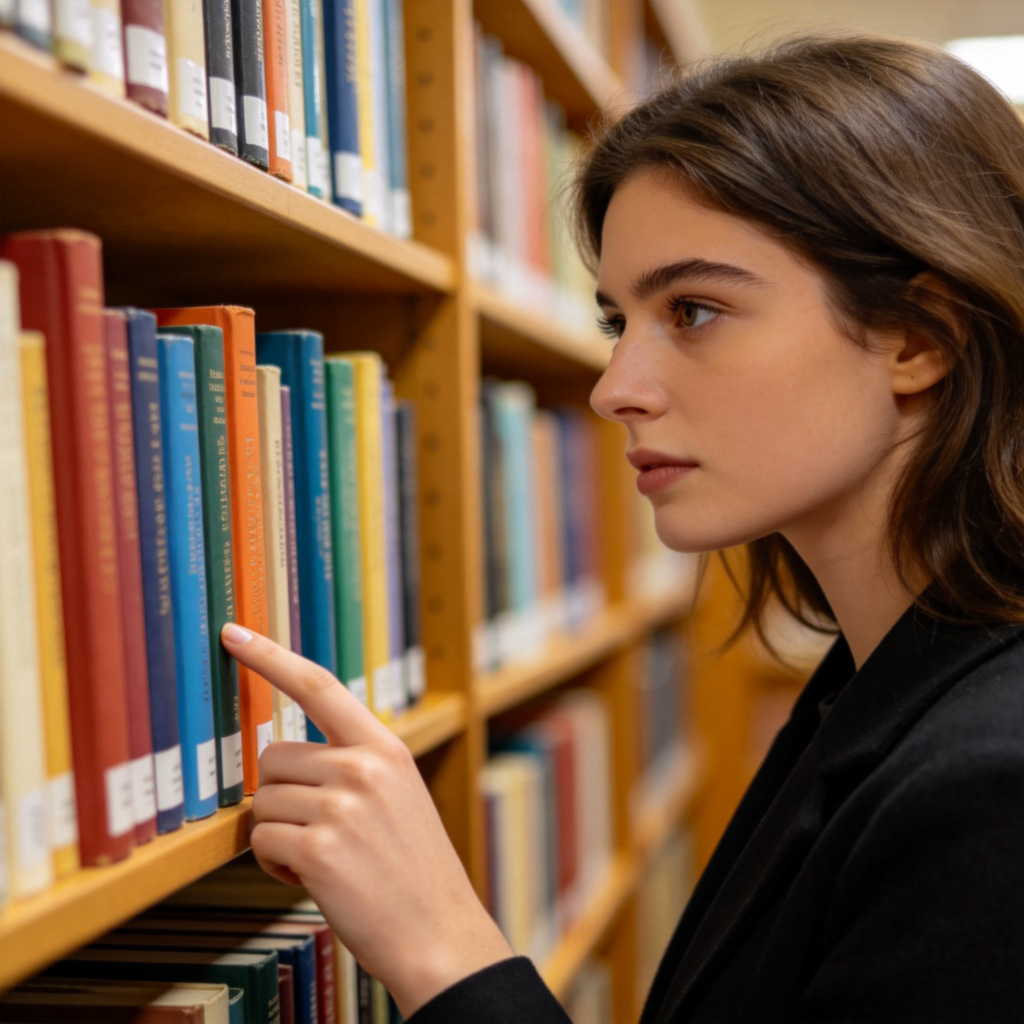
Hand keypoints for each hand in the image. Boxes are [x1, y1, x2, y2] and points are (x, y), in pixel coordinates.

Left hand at [220, 623, 513, 1016]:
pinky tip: (312, 879)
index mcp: (386, 748)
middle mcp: (365, 767)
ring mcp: (342, 806)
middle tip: (316, 831)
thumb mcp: (398, 795)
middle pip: (274, 757)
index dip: (271, 657)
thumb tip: (280, 758)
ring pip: (263, 802)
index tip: (234, 633)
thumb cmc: (412, 869)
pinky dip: (275, 864)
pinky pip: (261, 841)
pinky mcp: (320, 849)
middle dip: (280, 795)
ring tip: (322, 858)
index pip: (320, 685)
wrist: (440, 934)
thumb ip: (352, 764)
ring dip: (278, 833)